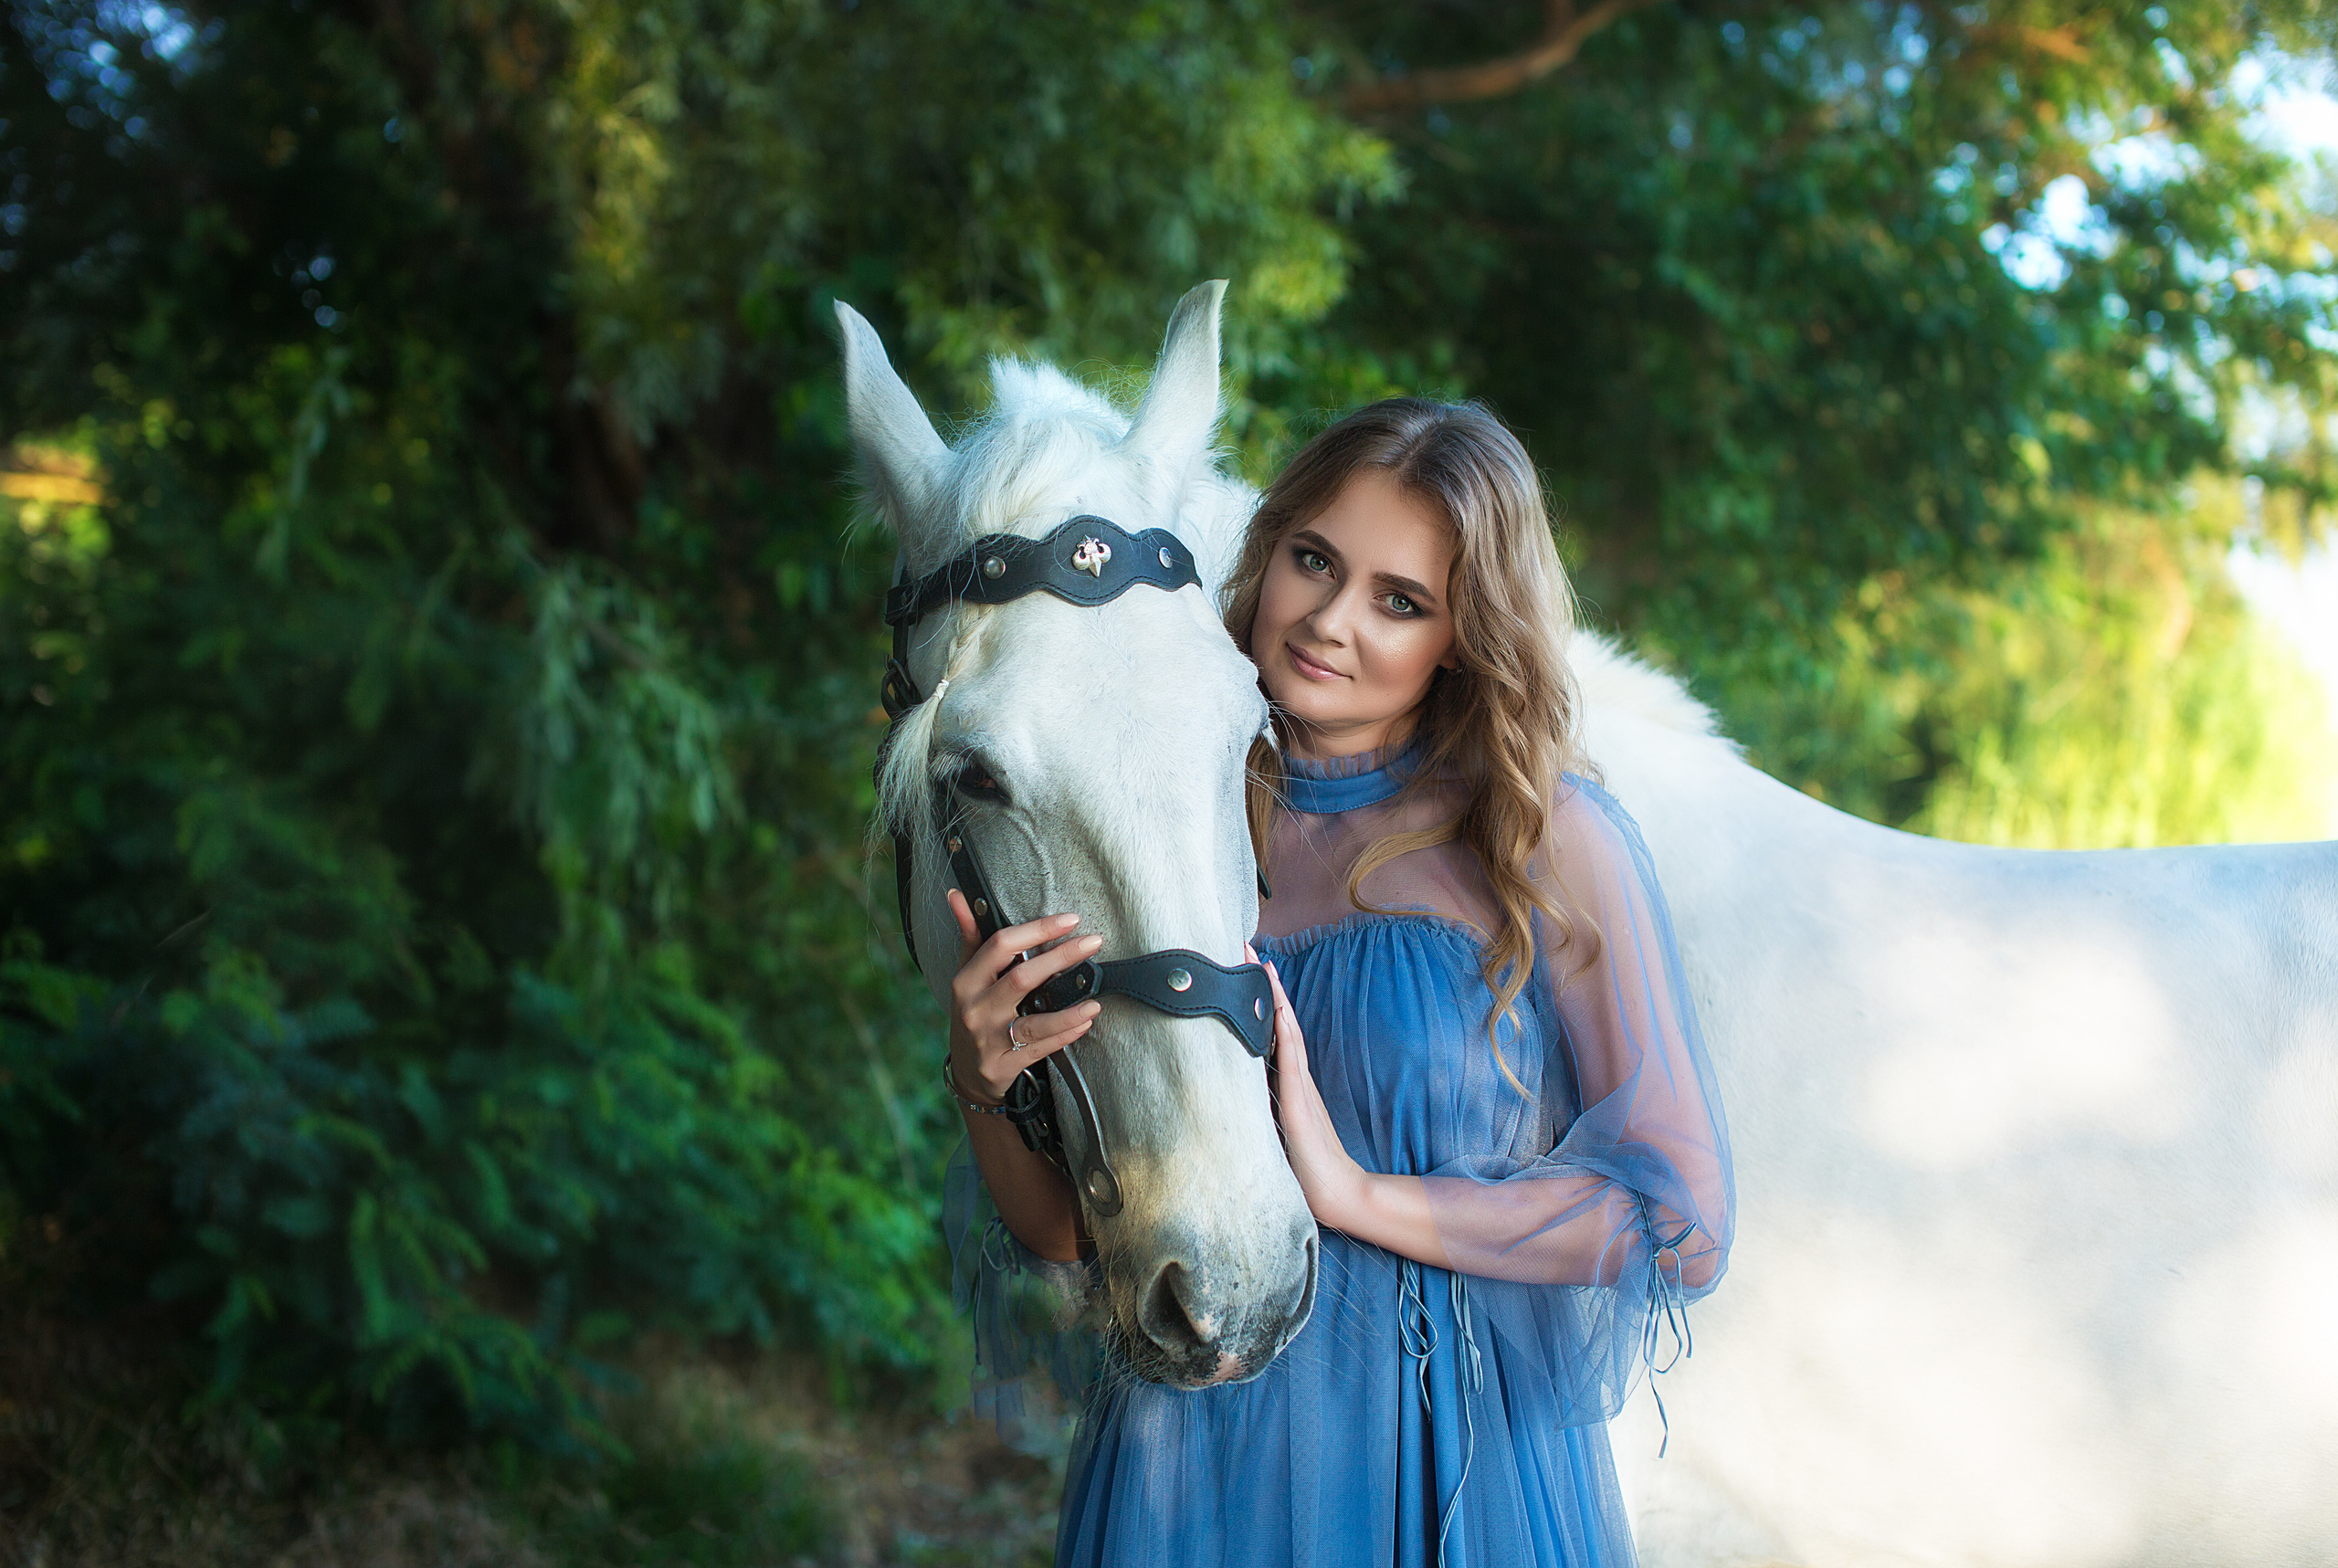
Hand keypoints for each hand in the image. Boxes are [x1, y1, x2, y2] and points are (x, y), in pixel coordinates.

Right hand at [947, 889, 1104, 1103]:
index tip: (1070, 920)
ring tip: (1095, 1000)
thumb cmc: (973, 1012)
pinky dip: (1065, 1035)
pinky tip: (1085, 1022)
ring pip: (1034, 1022)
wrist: (967, 1072)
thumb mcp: (966, 975)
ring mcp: (989, 1039)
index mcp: (967, 980)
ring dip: (1068, 1011)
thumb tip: (957, 895)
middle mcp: (975, 1008)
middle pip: (1021, 978)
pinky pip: (1041, 1048)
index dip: (1037, 930)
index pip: (1000, 946)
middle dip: (1060, 957)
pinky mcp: (1004, 1064)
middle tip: (1093, 942)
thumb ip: (970, 936)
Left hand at [1251, 945, 1371, 1229]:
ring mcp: (1298, 1085)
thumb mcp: (1269, 1130)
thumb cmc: (1302, 1166)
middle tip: (1241, 946)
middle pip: (1274, 1019)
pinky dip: (1283, 1028)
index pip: (1266, 1030)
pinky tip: (1275, 1007)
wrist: (1335, 1192)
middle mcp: (1292, 1076)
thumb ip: (1255, 1110)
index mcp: (1283, 1082)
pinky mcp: (1299, 1100)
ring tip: (1257, 961)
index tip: (1239, 968)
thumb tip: (1225, 1096)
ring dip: (1270, 995)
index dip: (1253, 999)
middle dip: (1258, 984)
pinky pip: (1290, 1056)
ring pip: (1283, 1028)